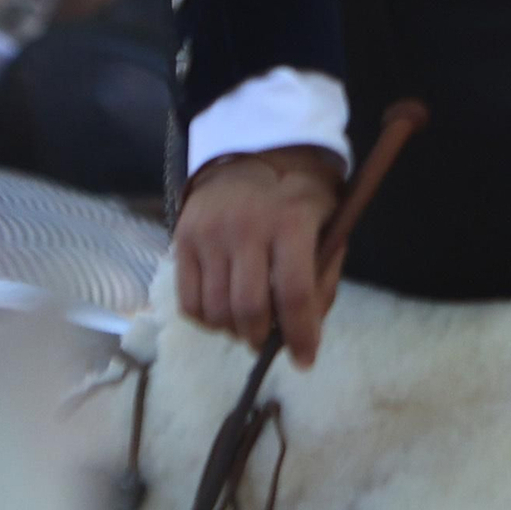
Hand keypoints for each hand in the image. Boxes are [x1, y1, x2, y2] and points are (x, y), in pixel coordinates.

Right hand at [174, 145, 346, 368]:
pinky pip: (189, 302)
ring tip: (247, 323)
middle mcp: (247, 227)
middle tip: (269, 339)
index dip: (301, 334)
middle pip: (249, 309)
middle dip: (262, 338)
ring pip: (216, 311)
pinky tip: (223, 310)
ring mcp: (210, 233)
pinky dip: (207, 319)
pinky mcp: (182, 239)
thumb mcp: (328, 223)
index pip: (294, 293)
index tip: (305, 360)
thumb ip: (323, 276)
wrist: (253, 150)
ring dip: (234, 331)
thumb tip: (307, 332)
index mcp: (292, 220)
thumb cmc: (298, 193)